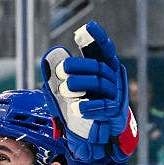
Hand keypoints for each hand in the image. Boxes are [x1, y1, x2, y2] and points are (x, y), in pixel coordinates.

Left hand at [40, 21, 136, 164]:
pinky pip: (103, 107)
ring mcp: (115, 95)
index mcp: (103, 70)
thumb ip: (60, 77)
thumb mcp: (70, 91)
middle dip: (79, 66)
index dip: (97, 39)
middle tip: (61, 70)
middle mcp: (112, 79)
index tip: (87, 28)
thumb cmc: (84, 108)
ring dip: (80, 85)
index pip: (102, 51)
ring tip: (65, 89)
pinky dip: (89, 107)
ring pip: (100, 84)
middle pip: (98, 66)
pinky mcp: (115, 113)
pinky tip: (76, 108)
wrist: (100, 136)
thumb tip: (48, 60)